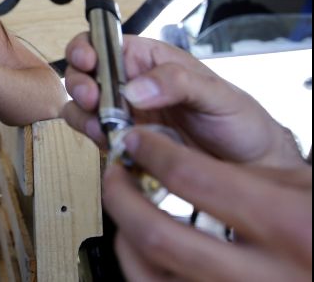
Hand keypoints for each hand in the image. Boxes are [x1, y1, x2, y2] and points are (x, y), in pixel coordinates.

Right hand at [61, 33, 303, 167]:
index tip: (88, 60)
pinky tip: (108, 141)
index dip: (87, 47)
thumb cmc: (239, 120)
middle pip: (85, 74)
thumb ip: (177, 82)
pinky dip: (91, 138)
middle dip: (80, 83)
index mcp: (149, 60)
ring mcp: (124, 114)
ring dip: (81, 113)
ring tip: (99, 124)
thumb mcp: (216, 93)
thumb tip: (134, 89)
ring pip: (82, 106)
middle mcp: (130, 84)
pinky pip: (94, 136)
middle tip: (92, 98)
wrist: (251, 166)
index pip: (105, 41)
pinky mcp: (123, 142)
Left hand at [105, 127, 311, 281]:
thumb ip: (245, 176)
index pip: (195, 179)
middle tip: (116, 171)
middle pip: (159, 233)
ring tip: (124, 205)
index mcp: (289, 225)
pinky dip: (140, 266)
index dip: (154, 153)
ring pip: (150, 273)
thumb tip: (174, 160)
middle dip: (122, 195)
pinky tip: (140, 245)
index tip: (138, 141)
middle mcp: (264, 274)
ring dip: (124, 233)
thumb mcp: (303, 189)